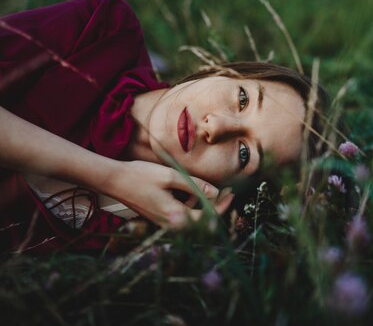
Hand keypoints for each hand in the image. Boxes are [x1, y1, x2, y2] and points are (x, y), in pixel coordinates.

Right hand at [105, 160, 234, 227]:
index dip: (222, 206)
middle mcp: (170, 225)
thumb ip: (195, 186)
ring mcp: (164, 224)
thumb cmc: (141, 176)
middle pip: (202, 221)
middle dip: (215, 206)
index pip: (208, 218)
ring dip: (202, 204)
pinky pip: (182, 215)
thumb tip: (215, 193)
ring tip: (205, 187)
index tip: (230, 192)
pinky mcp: (160, 219)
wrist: (114, 181)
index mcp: (175, 216)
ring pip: (192, 218)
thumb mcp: (171, 176)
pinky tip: (185, 190)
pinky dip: (189, 204)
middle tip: (225, 190)